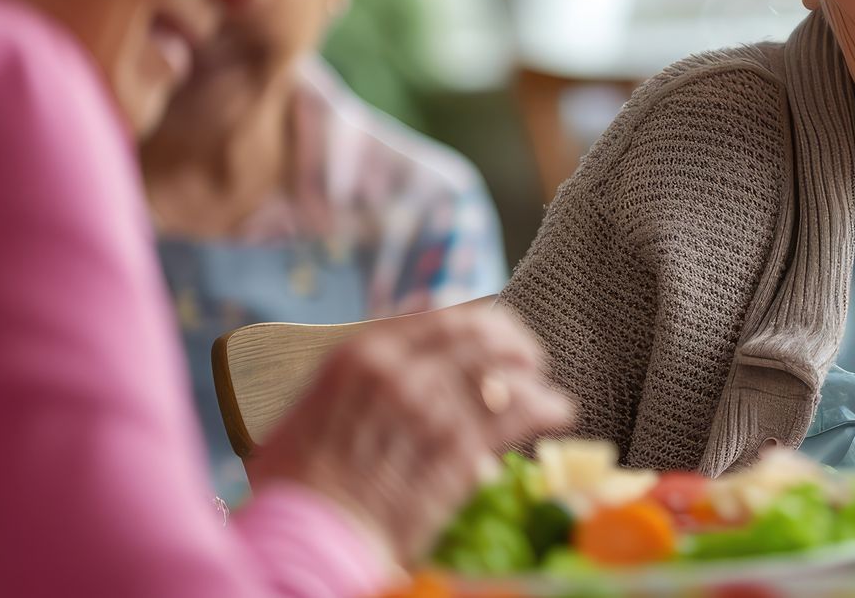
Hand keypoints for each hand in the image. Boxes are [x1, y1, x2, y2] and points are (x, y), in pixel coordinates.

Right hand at [245, 305, 574, 564]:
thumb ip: (359, 381)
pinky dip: (545, 408)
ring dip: (534, 379)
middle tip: (529, 358)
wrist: (301, 539)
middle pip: (481, 336)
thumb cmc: (296, 483)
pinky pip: (516, 417)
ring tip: (546, 389)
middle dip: (514, 343)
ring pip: (505, 374)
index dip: (479, 320)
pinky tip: (558, 411)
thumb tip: (393, 368)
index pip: (441, 314)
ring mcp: (431, 410)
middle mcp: (401, 372)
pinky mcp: (457, 453)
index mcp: (362, 354)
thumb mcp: (312, 410)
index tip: (495, 330)